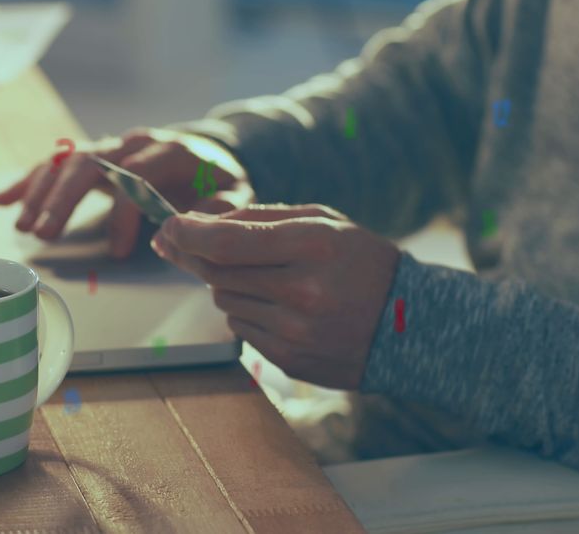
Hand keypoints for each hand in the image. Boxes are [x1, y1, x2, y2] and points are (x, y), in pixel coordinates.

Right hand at [0, 128, 253, 257]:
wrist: (213, 153)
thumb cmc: (221, 181)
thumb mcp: (237, 195)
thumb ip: (220, 210)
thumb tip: (186, 228)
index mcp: (171, 150)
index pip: (138, 177)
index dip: (124, 213)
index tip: (117, 251)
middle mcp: (135, 143)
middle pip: (92, 163)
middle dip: (64, 198)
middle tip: (44, 232)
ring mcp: (112, 147)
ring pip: (68, 161)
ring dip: (41, 191)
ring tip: (23, 226)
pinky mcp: (97, 157)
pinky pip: (57, 164)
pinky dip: (29, 181)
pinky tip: (2, 199)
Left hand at [151, 204, 400, 388]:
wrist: (412, 326)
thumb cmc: (363, 264)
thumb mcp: (324, 222)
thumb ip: (260, 218)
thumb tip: (197, 225)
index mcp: (313, 246)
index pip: (226, 243)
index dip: (186, 234)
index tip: (166, 227)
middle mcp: (302, 292)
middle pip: (217, 273)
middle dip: (196, 256)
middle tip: (181, 244)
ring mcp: (295, 332)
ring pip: (224, 302)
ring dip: (229, 285)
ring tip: (268, 279)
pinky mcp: (289, 360)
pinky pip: (241, 330)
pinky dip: (248, 313)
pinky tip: (281, 307)